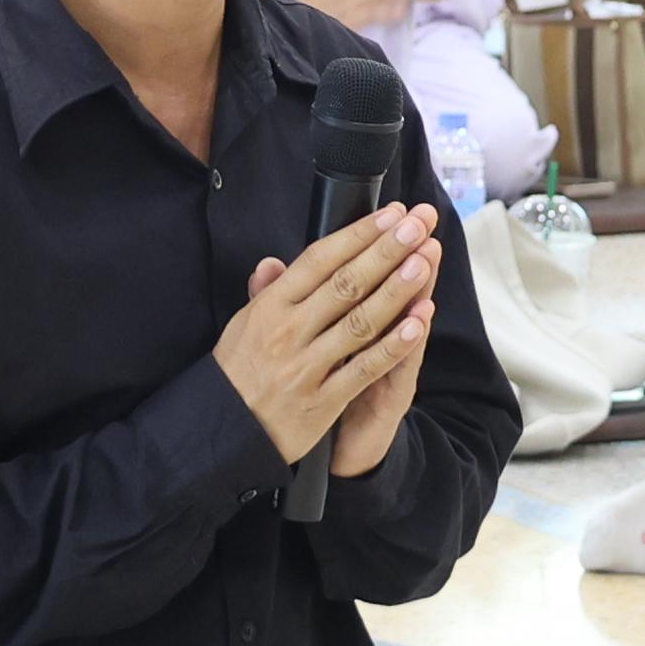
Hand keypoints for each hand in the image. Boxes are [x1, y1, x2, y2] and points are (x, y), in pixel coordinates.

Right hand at [217, 202, 442, 463]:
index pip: (319, 260)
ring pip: (360, 321)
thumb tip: (273, 260)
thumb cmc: (237, 372)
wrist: (221, 431)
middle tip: (419, 223)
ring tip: (423, 260)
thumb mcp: (243, 325)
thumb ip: (267, 292)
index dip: (358, 234)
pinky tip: (418, 323)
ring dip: (396, 290)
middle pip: (346, 283)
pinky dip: (393, 345)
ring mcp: (306, 366)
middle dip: (386, 250)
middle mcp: (288, 331)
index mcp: (270, 306)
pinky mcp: (323, 400)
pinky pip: (364, 368)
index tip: (391, 214)